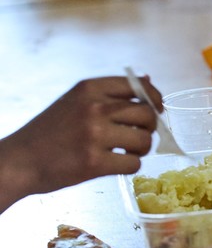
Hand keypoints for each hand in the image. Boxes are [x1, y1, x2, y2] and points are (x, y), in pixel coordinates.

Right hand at [0, 76, 158, 208]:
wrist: (18, 161)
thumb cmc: (49, 132)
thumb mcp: (74, 101)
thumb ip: (110, 93)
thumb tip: (148, 81)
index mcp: (89, 88)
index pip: (138, 87)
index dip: (154, 99)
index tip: (157, 109)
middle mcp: (94, 108)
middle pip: (147, 115)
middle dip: (149, 128)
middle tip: (138, 136)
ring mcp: (95, 135)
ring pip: (144, 140)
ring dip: (141, 149)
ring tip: (125, 151)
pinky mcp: (95, 162)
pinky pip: (134, 164)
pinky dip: (130, 166)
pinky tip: (115, 164)